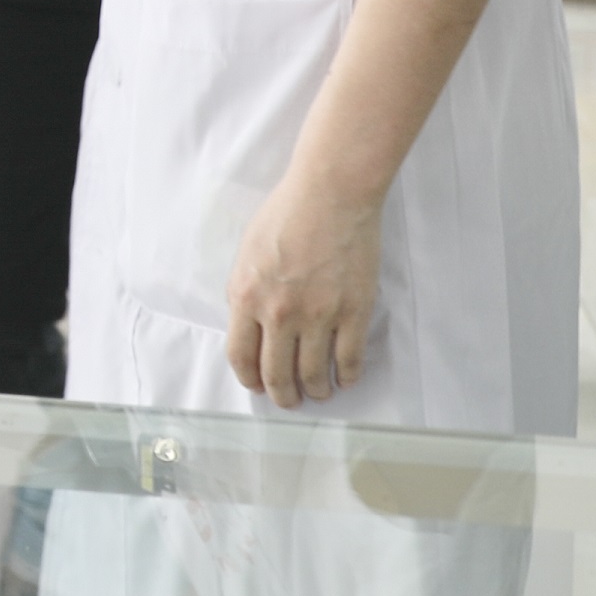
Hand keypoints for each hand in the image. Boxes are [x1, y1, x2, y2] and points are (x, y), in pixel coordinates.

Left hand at [223, 170, 384, 407]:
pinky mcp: (353, 311)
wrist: (331, 194)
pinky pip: (349, 358)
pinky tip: (344, 379)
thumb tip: (250, 324)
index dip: (250, 379)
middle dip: (283, 395)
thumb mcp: (247, 253)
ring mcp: (318, 315)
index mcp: (247, 297)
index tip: (258, 386)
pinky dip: (346, 376)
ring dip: (315, 390)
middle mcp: (279, 313)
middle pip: (277, 373)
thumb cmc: (287, 214)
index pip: (241, 356)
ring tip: (318, 393)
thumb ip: (245, 292)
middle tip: (290, 400)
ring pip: (313, 373)